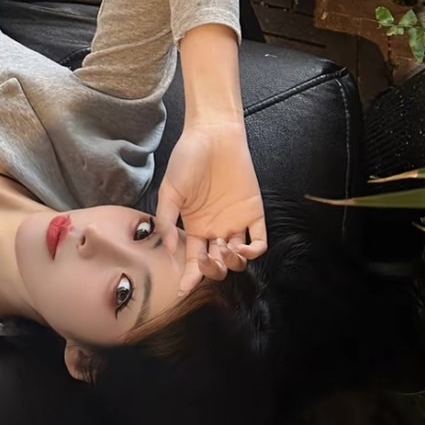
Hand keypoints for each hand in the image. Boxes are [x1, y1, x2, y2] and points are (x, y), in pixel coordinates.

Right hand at [154, 118, 266, 296]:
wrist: (213, 135)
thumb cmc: (187, 159)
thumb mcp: (169, 191)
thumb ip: (165, 221)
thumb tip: (169, 252)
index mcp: (193, 227)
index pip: (192, 261)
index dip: (188, 278)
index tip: (181, 290)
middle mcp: (215, 229)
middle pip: (216, 265)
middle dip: (212, 270)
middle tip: (207, 257)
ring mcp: (235, 222)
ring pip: (237, 259)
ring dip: (231, 262)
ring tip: (224, 247)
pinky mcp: (253, 213)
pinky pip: (259, 241)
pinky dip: (253, 252)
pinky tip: (242, 247)